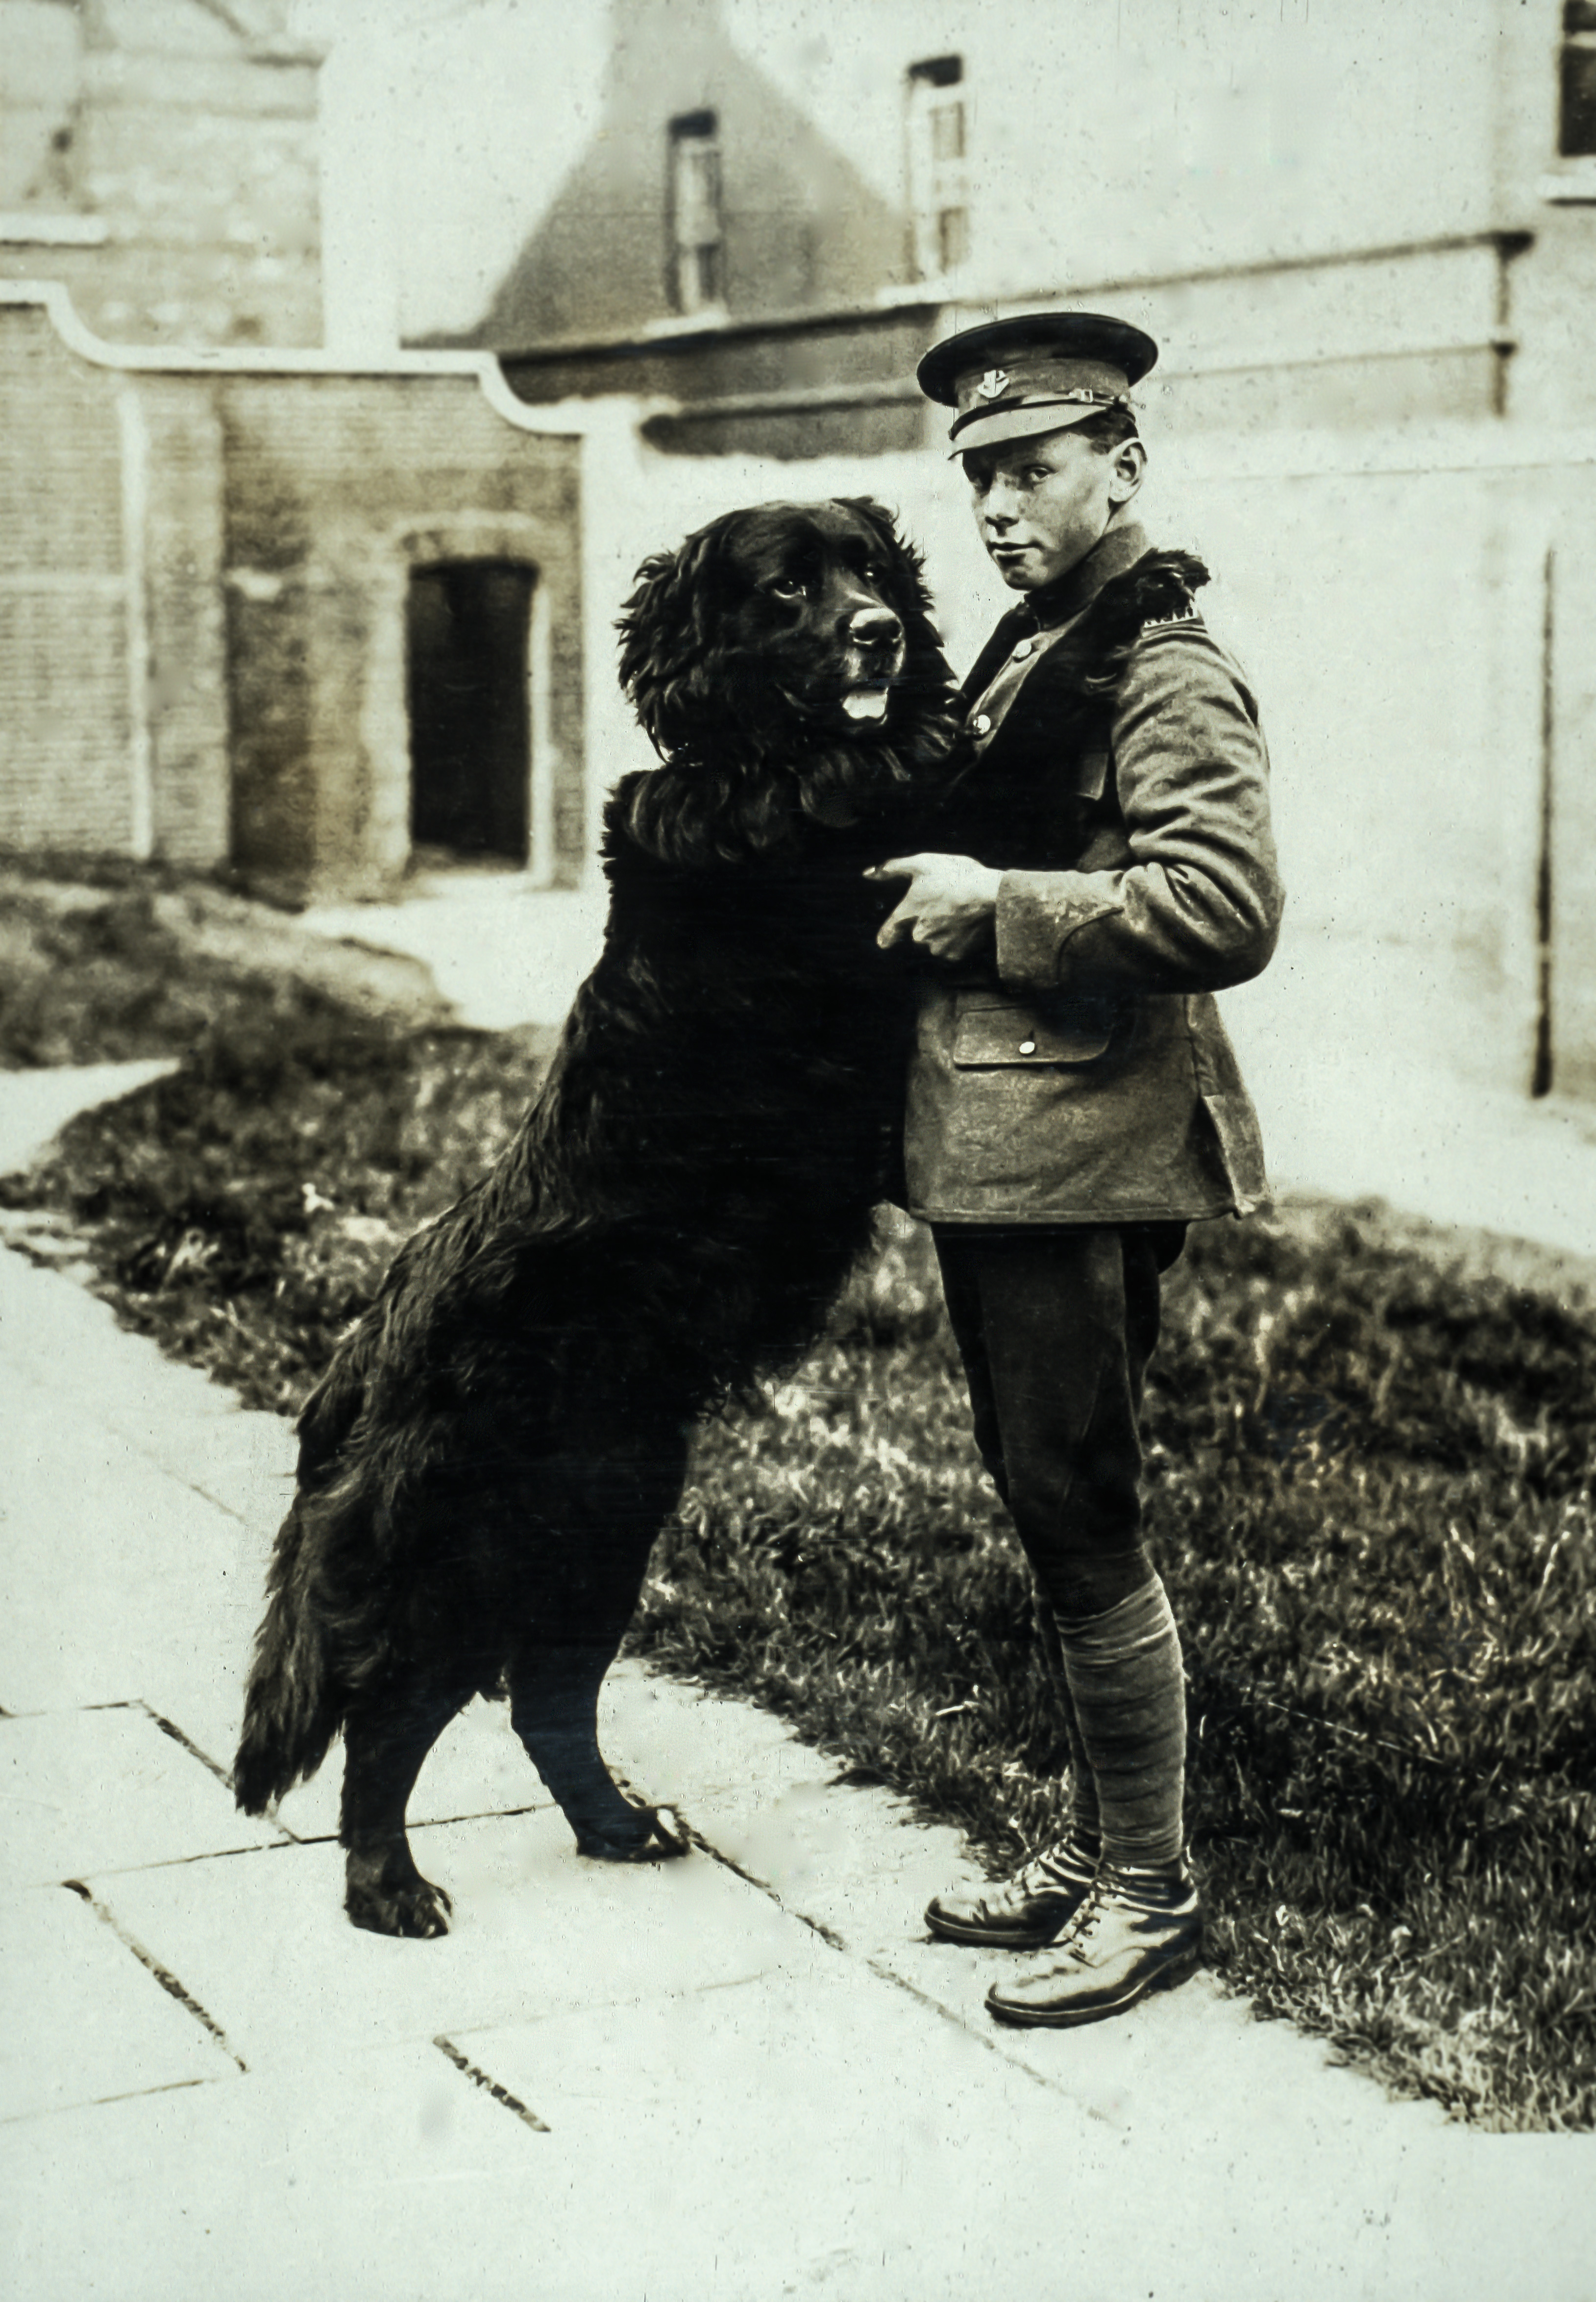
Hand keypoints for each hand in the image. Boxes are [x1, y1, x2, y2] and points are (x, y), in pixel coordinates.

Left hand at [866, 853, 1003, 960]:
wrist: (990, 895)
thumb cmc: (956, 875)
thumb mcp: (922, 863)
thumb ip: (891, 869)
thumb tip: (867, 873)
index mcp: (908, 912)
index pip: (890, 930)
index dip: (886, 935)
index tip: (883, 942)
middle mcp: (919, 934)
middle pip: (919, 932)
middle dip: (930, 921)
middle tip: (947, 904)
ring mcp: (938, 946)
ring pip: (936, 941)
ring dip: (944, 931)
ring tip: (960, 913)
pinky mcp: (956, 955)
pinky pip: (953, 948)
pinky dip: (959, 939)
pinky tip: (968, 925)